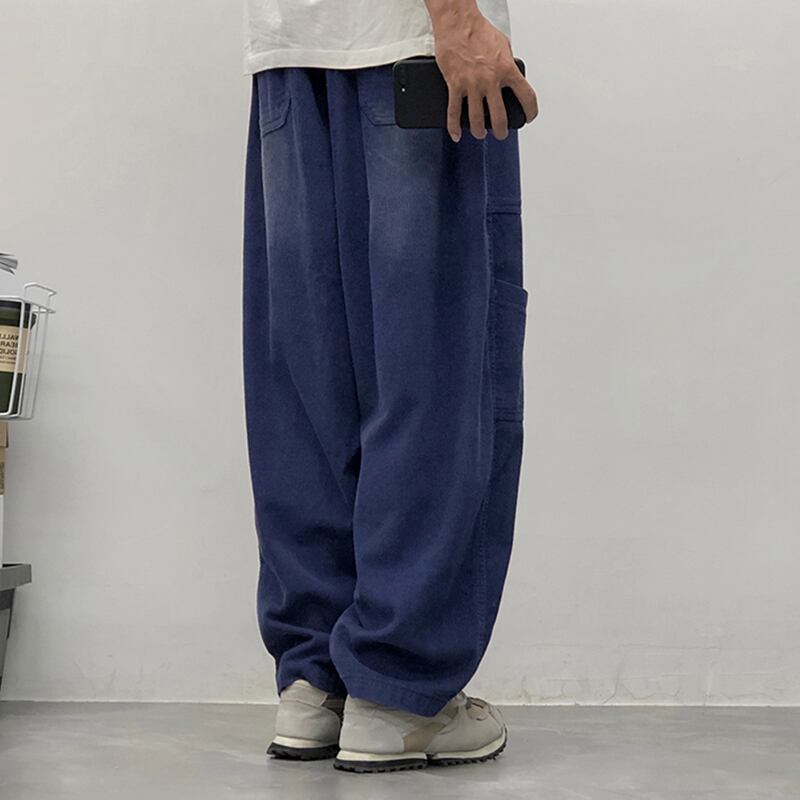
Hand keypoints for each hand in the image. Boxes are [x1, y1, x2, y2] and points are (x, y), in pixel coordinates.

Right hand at [427, 2, 537, 141]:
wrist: (458, 23)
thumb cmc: (479, 30)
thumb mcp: (503, 45)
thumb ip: (508, 63)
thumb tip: (509, 76)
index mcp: (507, 69)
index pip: (527, 96)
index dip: (530, 111)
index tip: (529, 117)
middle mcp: (490, 80)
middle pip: (500, 117)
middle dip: (502, 130)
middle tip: (501, 133)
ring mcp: (472, 85)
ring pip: (476, 119)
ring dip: (479, 131)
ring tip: (481, 134)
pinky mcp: (455, 85)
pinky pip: (454, 112)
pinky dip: (454, 127)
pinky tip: (457, 134)